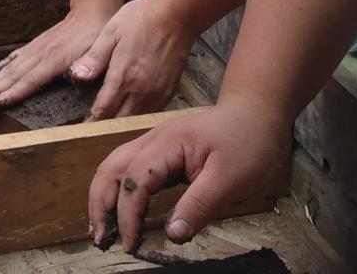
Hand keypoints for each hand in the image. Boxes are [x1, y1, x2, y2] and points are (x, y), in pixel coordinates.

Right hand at [0, 6, 111, 107]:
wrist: (92, 13)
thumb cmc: (96, 36)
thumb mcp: (98, 53)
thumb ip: (89, 66)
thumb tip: (79, 77)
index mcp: (56, 60)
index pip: (30, 80)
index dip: (13, 92)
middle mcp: (41, 54)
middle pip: (13, 75)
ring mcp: (36, 49)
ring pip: (10, 67)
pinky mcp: (35, 46)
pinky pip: (14, 58)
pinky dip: (0, 67)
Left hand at [79, 0, 194, 119]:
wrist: (177, 15)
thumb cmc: (141, 19)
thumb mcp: (111, 32)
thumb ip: (94, 57)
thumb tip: (77, 76)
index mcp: (124, 77)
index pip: (103, 112)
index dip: (91, 121)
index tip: (82, 125)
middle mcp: (142, 91)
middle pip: (119, 123)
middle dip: (105, 126)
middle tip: (92, 126)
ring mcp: (157, 94)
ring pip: (136, 121)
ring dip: (122, 124)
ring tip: (109, 122)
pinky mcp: (169, 92)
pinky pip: (151, 114)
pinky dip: (138, 117)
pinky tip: (129, 111)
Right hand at [88, 99, 291, 252]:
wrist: (256, 113)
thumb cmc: (248, 142)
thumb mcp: (230, 179)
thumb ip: (199, 206)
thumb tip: (172, 235)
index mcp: (168, 144)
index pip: (134, 180)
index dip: (127, 214)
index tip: (130, 244)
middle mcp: (153, 140)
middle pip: (111, 168)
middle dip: (100, 203)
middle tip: (100, 239)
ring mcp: (154, 145)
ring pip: (114, 167)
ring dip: (104, 197)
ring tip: (101, 229)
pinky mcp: (160, 154)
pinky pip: (129, 171)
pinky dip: (117, 192)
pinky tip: (120, 212)